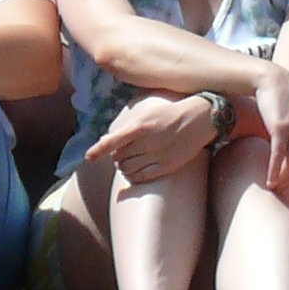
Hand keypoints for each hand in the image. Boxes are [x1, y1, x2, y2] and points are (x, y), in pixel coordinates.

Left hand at [88, 93, 221, 185]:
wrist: (199, 118)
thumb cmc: (169, 113)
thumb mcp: (146, 112)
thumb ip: (127, 125)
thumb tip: (107, 138)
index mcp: (140, 125)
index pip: (113, 141)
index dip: (98, 150)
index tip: (89, 157)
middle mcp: (147, 142)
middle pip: (118, 157)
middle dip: (115, 157)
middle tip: (121, 153)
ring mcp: (157, 155)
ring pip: (128, 169)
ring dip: (123, 167)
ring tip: (128, 162)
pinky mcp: (166, 166)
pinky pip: (141, 177)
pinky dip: (133, 177)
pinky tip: (135, 172)